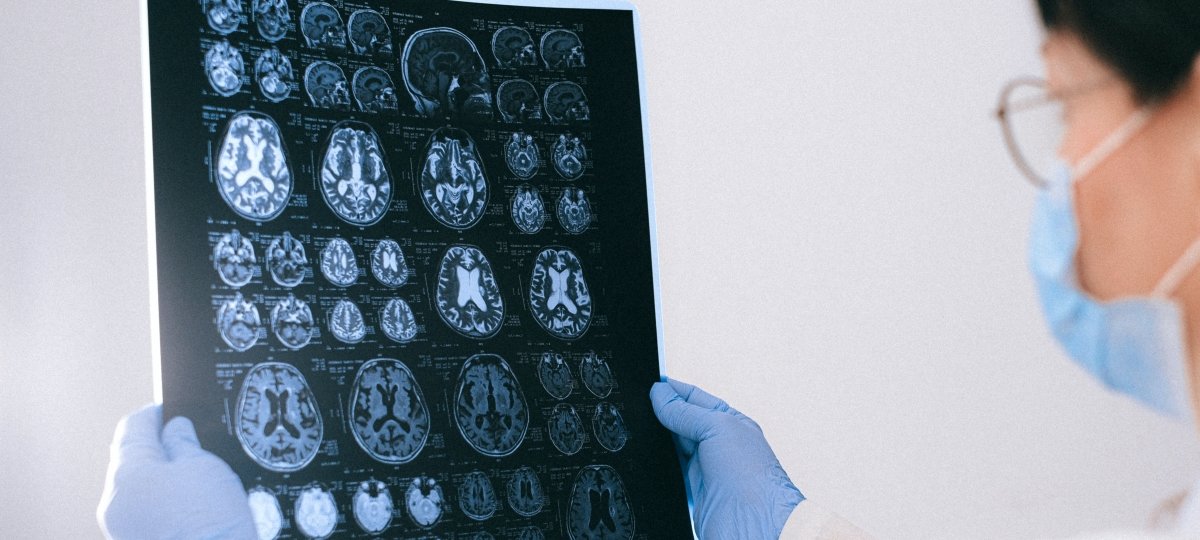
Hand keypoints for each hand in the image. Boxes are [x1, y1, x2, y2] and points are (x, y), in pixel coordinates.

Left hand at [97, 404, 256, 539]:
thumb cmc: (210, 523)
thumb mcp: (205, 467)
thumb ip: (184, 442)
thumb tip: (176, 429)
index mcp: (126, 473)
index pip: (133, 427)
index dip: (155, 413)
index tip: (173, 408)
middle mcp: (115, 500)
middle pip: (134, 459)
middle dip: (162, 448)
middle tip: (196, 442)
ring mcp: (123, 528)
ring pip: (142, 488)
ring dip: (166, 477)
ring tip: (201, 477)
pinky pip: (149, 512)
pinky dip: (168, 502)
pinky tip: (196, 505)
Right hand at [650, 378, 803, 539]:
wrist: (753, 524)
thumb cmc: (752, 478)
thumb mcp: (718, 428)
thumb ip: (686, 412)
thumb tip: (660, 394)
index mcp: (731, 423)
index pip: (696, 399)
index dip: (674, 391)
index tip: (652, 385)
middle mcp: (719, 445)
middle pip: (682, 421)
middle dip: (663, 412)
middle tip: (641, 404)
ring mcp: (704, 469)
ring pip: (672, 446)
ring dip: (659, 438)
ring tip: (642, 427)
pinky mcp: (691, 491)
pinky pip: (668, 470)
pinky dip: (657, 462)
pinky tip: (649, 455)